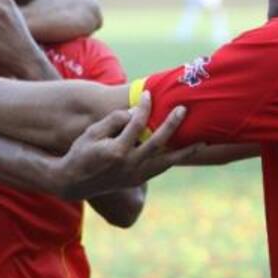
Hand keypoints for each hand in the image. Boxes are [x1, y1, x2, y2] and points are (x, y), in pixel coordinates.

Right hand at [49, 94, 199, 198]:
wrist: (74, 182)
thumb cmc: (81, 152)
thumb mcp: (91, 133)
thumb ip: (114, 121)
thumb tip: (136, 112)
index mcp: (116, 151)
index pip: (135, 124)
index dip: (143, 107)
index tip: (149, 95)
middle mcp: (129, 164)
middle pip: (157, 142)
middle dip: (172, 124)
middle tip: (183, 109)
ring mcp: (135, 175)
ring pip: (166, 161)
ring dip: (185, 151)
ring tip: (203, 141)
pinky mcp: (137, 180)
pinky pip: (161, 168)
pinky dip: (174, 159)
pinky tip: (184, 151)